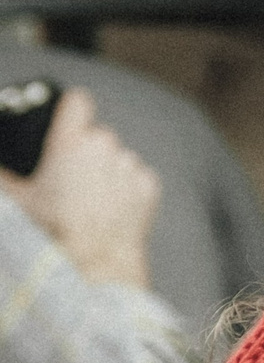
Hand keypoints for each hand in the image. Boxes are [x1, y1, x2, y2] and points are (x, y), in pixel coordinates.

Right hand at [2, 90, 161, 288]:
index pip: (78, 102)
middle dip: (86, 152)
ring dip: (108, 170)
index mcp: (71, 142)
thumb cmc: (53, 229)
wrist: (95, 260)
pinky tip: (111, 208)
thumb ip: (1, 176)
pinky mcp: (149, 186)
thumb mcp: (15, 198)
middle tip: (71, 179)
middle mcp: (105, 147)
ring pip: (118, 158)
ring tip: (91, 199)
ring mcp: (130, 166)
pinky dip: (127, 188)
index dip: (73, 110)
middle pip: (97, 136)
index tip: (69, 119)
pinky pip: (137, 177)